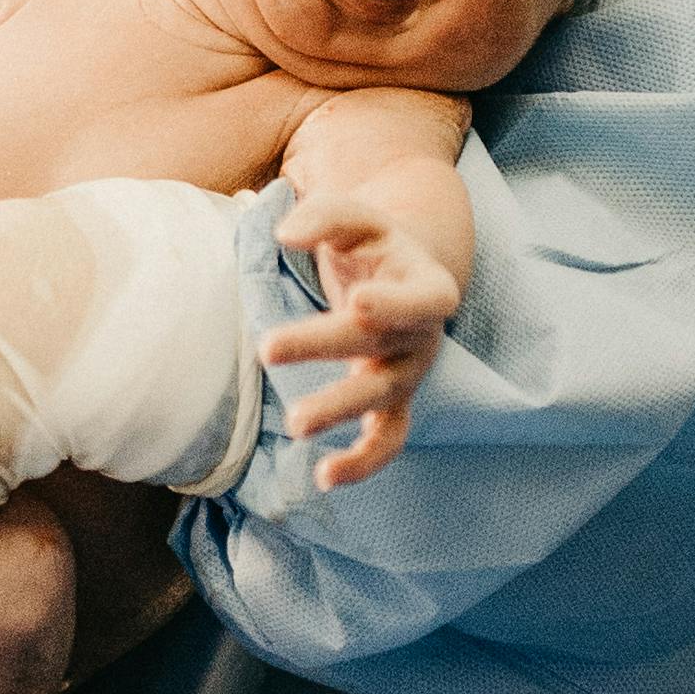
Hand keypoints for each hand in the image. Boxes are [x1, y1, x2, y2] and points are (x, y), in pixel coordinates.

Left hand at [263, 202, 460, 487]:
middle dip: (323, 346)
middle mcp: (424, 336)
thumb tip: (286, 235)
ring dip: (339, 410)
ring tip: (294, 424)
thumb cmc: (371, 244)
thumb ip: (326, 216)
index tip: (356, 302)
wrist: (395, 274)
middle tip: (267, 348)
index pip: (422, 299)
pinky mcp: (392, 404)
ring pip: (381, 400)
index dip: (394, 304)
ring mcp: (409, 374)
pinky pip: (386, 441)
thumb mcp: (357, 218)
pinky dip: (361, 463)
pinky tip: (323, 477)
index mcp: (427, 285)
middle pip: (378, 345)